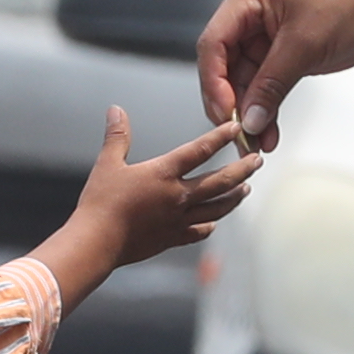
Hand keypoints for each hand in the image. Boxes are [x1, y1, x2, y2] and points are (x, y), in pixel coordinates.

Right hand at [62, 106, 252, 271]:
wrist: (97, 243)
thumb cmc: (100, 203)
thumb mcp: (107, 164)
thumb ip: (117, 136)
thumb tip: (116, 110)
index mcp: (164, 174)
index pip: (199, 150)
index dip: (220, 137)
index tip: (236, 128)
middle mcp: (178, 197)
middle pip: (220, 182)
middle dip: (242, 170)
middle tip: (257, 161)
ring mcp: (178, 220)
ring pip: (216, 208)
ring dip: (234, 198)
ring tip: (245, 190)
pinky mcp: (171, 239)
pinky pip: (198, 232)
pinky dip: (209, 226)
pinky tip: (214, 224)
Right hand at [195, 0, 353, 156]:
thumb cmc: (349, 2)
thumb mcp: (304, 45)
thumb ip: (271, 85)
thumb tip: (249, 121)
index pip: (212, 45)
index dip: (214, 83)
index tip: (225, 114)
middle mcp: (248, 16)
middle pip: (222, 67)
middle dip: (232, 104)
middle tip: (240, 135)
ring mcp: (263, 36)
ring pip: (243, 82)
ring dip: (251, 112)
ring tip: (259, 142)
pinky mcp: (280, 54)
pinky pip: (264, 86)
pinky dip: (266, 108)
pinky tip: (270, 132)